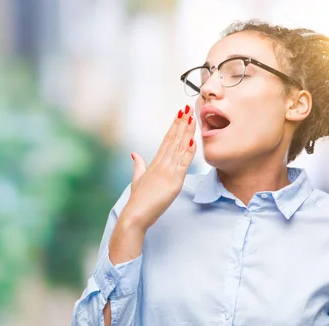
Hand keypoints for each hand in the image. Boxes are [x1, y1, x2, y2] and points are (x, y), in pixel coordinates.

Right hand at [120, 105, 196, 231]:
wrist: (135, 215)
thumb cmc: (137, 201)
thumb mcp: (137, 180)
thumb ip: (138, 166)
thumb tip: (135, 154)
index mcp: (154, 163)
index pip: (166, 140)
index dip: (174, 126)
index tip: (180, 114)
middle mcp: (161, 164)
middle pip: (173, 139)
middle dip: (181, 123)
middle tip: (188, 107)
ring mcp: (167, 171)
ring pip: (179, 147)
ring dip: (186, 131)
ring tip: (192, 117)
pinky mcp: (173, 181)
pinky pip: (183, 163)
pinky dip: (189, 152)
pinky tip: (193, 141)